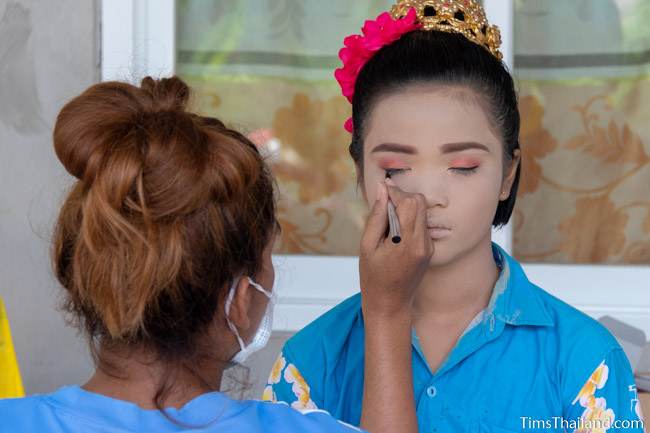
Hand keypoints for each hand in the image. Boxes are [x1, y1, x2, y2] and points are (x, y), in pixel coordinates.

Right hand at [359, 181, 433, 318]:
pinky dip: (409, 220)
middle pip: (419, 203)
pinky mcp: (429, 250)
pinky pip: (421, 225)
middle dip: (402, 197)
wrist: (390, 304)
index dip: (395, 191)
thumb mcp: (367, 246)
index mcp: (406, 242)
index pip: (408, 202)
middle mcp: (423, 243)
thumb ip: (377, 216)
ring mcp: (428, 247)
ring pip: (422, 212)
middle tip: (384, 203)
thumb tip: (382, 190)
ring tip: (387, 221)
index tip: (383, 187)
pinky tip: (395, 233)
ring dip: (406, 208)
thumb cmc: (373, 277)